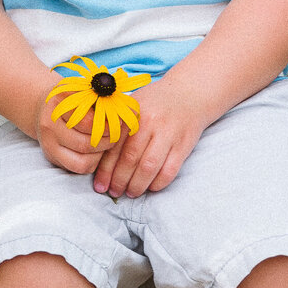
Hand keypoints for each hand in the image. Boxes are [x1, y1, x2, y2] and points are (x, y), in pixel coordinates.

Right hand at [35, 89, 121, 175]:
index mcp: (60, 103)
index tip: (119, 121)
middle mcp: (50, 125)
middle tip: (116, 134)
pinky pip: (79, 168)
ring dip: (100, 154)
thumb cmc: (72, 98)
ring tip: (106, 142)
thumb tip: (129, 111)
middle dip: (107, 141)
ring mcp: (49, 144)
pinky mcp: (52, 157)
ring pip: (83, 160)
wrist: (45, 108)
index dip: (108, 125)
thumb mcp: (85, 91)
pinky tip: (96, 151)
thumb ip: (103, 99)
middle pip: (86, 143)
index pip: (88, 122)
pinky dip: (93, 162)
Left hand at [91, 78, 209, 198]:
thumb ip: (117, 125)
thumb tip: (96, 153)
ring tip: (131, 193)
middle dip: (119, 180)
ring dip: (137, 185)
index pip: (114, 146)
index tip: (99, 185)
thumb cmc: (156, 102)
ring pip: (149, 167)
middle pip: (130, 159)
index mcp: (132, 114)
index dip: (105, 169)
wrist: (190, 93)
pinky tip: (150, 188)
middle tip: (114, 192)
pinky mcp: (184, 144)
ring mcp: (168, 134)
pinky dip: (159, 183)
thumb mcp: (133, 105)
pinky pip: (170, 170)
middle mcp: (149, 123)